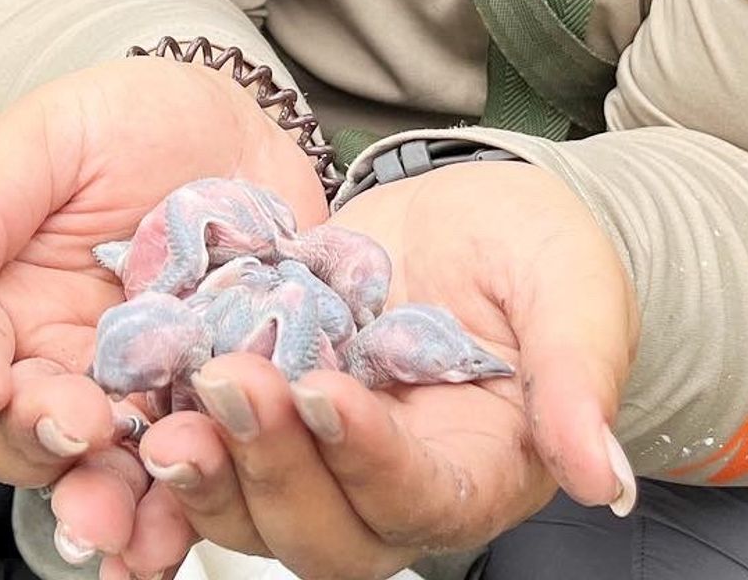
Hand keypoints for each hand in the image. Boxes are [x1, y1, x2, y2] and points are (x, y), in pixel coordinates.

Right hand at [0, 55, 328, 567]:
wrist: (242, 122)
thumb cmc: (131, 119)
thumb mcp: (52, 136)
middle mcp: (56, 363)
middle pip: (18, 437)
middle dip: (39, 447)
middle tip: (74, 428)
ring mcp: (133, 394)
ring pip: (98, 476)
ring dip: (104, 506)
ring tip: (123, 523)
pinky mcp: (209, 407)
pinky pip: (189, 476)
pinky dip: (183, 513)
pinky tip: (179, 531)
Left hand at [121, 161, 640, 579]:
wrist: (477, 219)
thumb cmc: (543, 257)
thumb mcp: (575, 296)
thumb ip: (582, 381)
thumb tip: (603, 479)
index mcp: (472, 474)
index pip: (415, 497)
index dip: (365, 459)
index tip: (324, 392)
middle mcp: (387, 486)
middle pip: (321, 528)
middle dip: (268, 467)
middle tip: (226, 382)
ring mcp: (319, 455)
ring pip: (254, 505)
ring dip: (208, 467)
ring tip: (170, 403)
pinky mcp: (268, 406)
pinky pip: (213, 440)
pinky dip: (173, 422)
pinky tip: (144, 377)